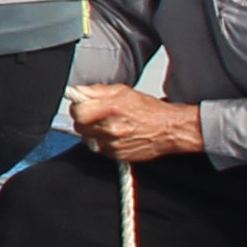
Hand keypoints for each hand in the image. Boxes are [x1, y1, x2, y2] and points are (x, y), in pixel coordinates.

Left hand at [68, 82, 204, 163]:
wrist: (169, 129)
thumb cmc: (150, 110)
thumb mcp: (124, 91)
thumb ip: (98, 91)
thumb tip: (80, 91)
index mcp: (111, 108)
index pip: (77, 112)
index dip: (77, 108)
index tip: (81, 106)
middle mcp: (111, 127)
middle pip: (79, 126)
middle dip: (83, 120)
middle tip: (94, 115)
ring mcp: (113, 143)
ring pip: (87, 139)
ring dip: (92, 132)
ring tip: (106, 125)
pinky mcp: (116, 155)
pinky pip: (98, 149)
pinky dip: (102, 142)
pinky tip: (113, 135)